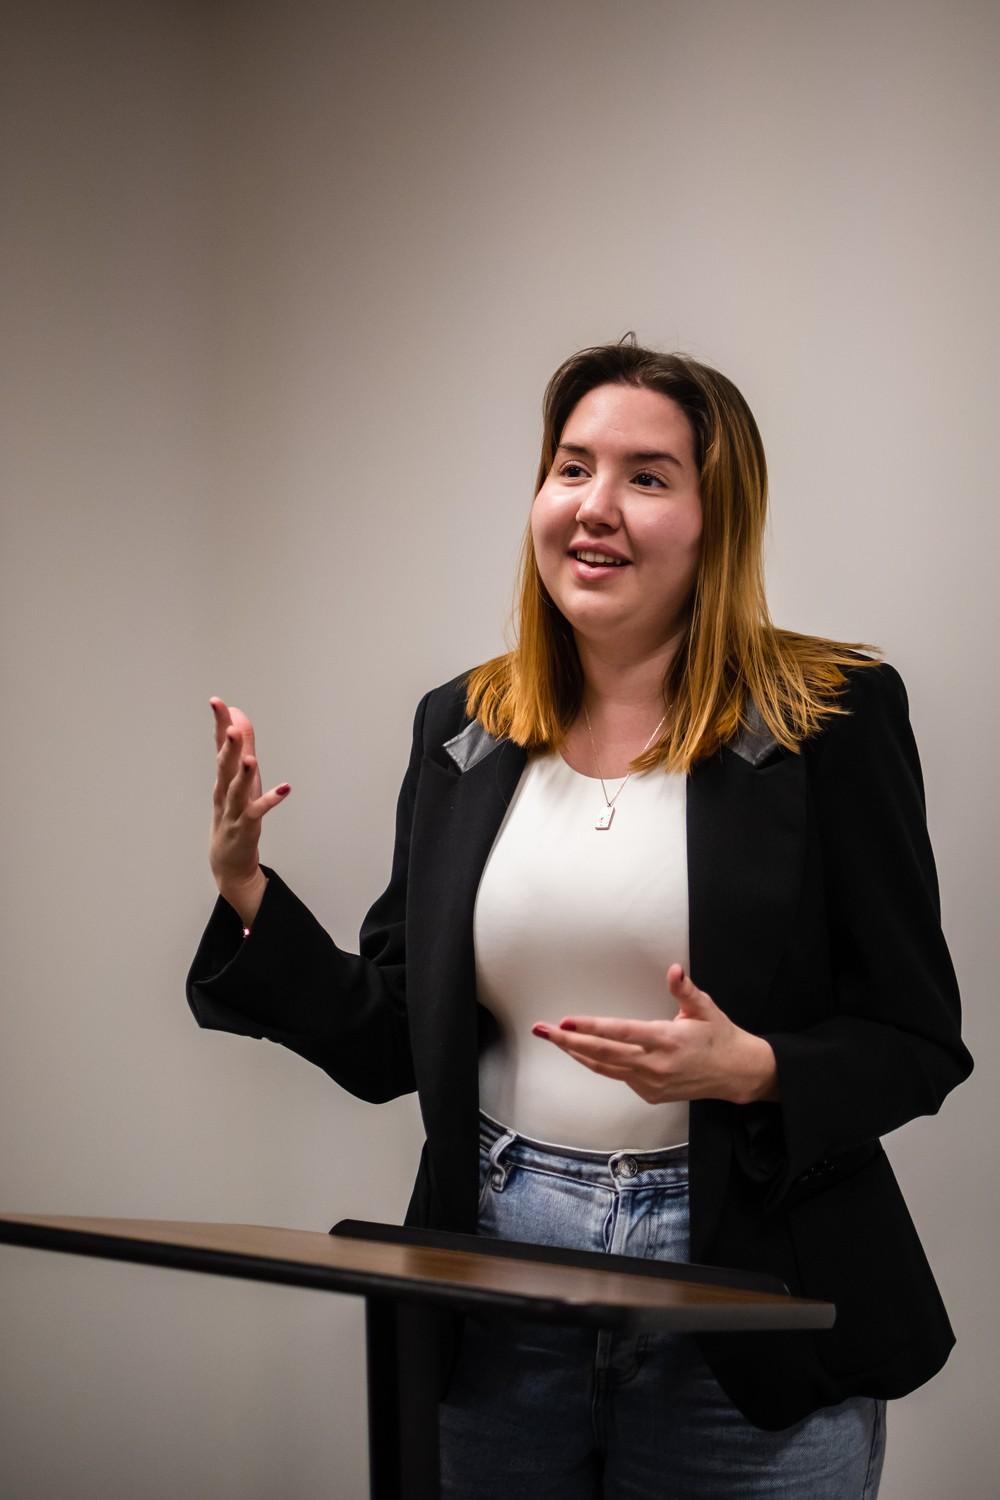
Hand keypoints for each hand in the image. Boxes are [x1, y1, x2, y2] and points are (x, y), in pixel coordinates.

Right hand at [209, 697, 290, 924]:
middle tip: (228, 726)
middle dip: (227, 746)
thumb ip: (240, 745)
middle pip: (224, 765)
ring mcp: (234, 810)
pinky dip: (271, 800)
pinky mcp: (246, 826)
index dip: (218, 724)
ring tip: (250, 758)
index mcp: (223, 777)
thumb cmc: (234, 813)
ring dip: (243, 774)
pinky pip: (258, 811)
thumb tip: (238, 715)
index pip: (219, 746)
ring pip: (237, 790)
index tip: (216, 702)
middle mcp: (225, 791)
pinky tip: (285, 788)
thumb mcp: (237, 776)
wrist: (227, 859)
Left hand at [531, 964, 778, 1105]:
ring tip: (555, 1041)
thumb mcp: (705, 1009)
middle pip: (602, 1053)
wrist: (736, 1074)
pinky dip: (600, 1064)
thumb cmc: (719, 1037)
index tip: (567, 1020)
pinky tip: (586, 1053)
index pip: (620, 1032)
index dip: (591, 1027)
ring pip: (605, 1068)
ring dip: (577, 1054)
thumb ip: (685, 990)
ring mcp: (651, 1082)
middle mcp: (655, 1064)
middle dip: (569, 1041)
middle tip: (544, 1030)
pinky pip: (618, 1077)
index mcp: (666, 1039)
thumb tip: (674, 971)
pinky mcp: (650, 1094)